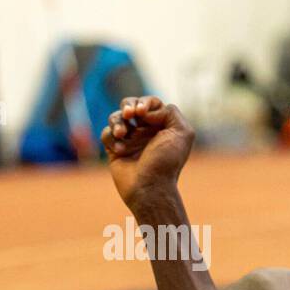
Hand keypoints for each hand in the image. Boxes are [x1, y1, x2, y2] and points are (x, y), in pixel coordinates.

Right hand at [101, 96, 195, 213]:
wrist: (149, 187)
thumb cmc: (166, 162)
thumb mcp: (182, 133)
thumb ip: (171, 112)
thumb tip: (147, 111)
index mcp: (163, 126)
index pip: (151, 103)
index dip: (145, 102)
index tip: (143, 112)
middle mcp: (146, 131)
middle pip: (130, 105)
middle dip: (127, 105)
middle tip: (130, 114)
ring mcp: (130, 140)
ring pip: (116, 117)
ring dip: (117, 121)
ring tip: (122, 134)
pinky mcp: (115, 149)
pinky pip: (106, 133)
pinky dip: (111, 138)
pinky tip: (120, 150)